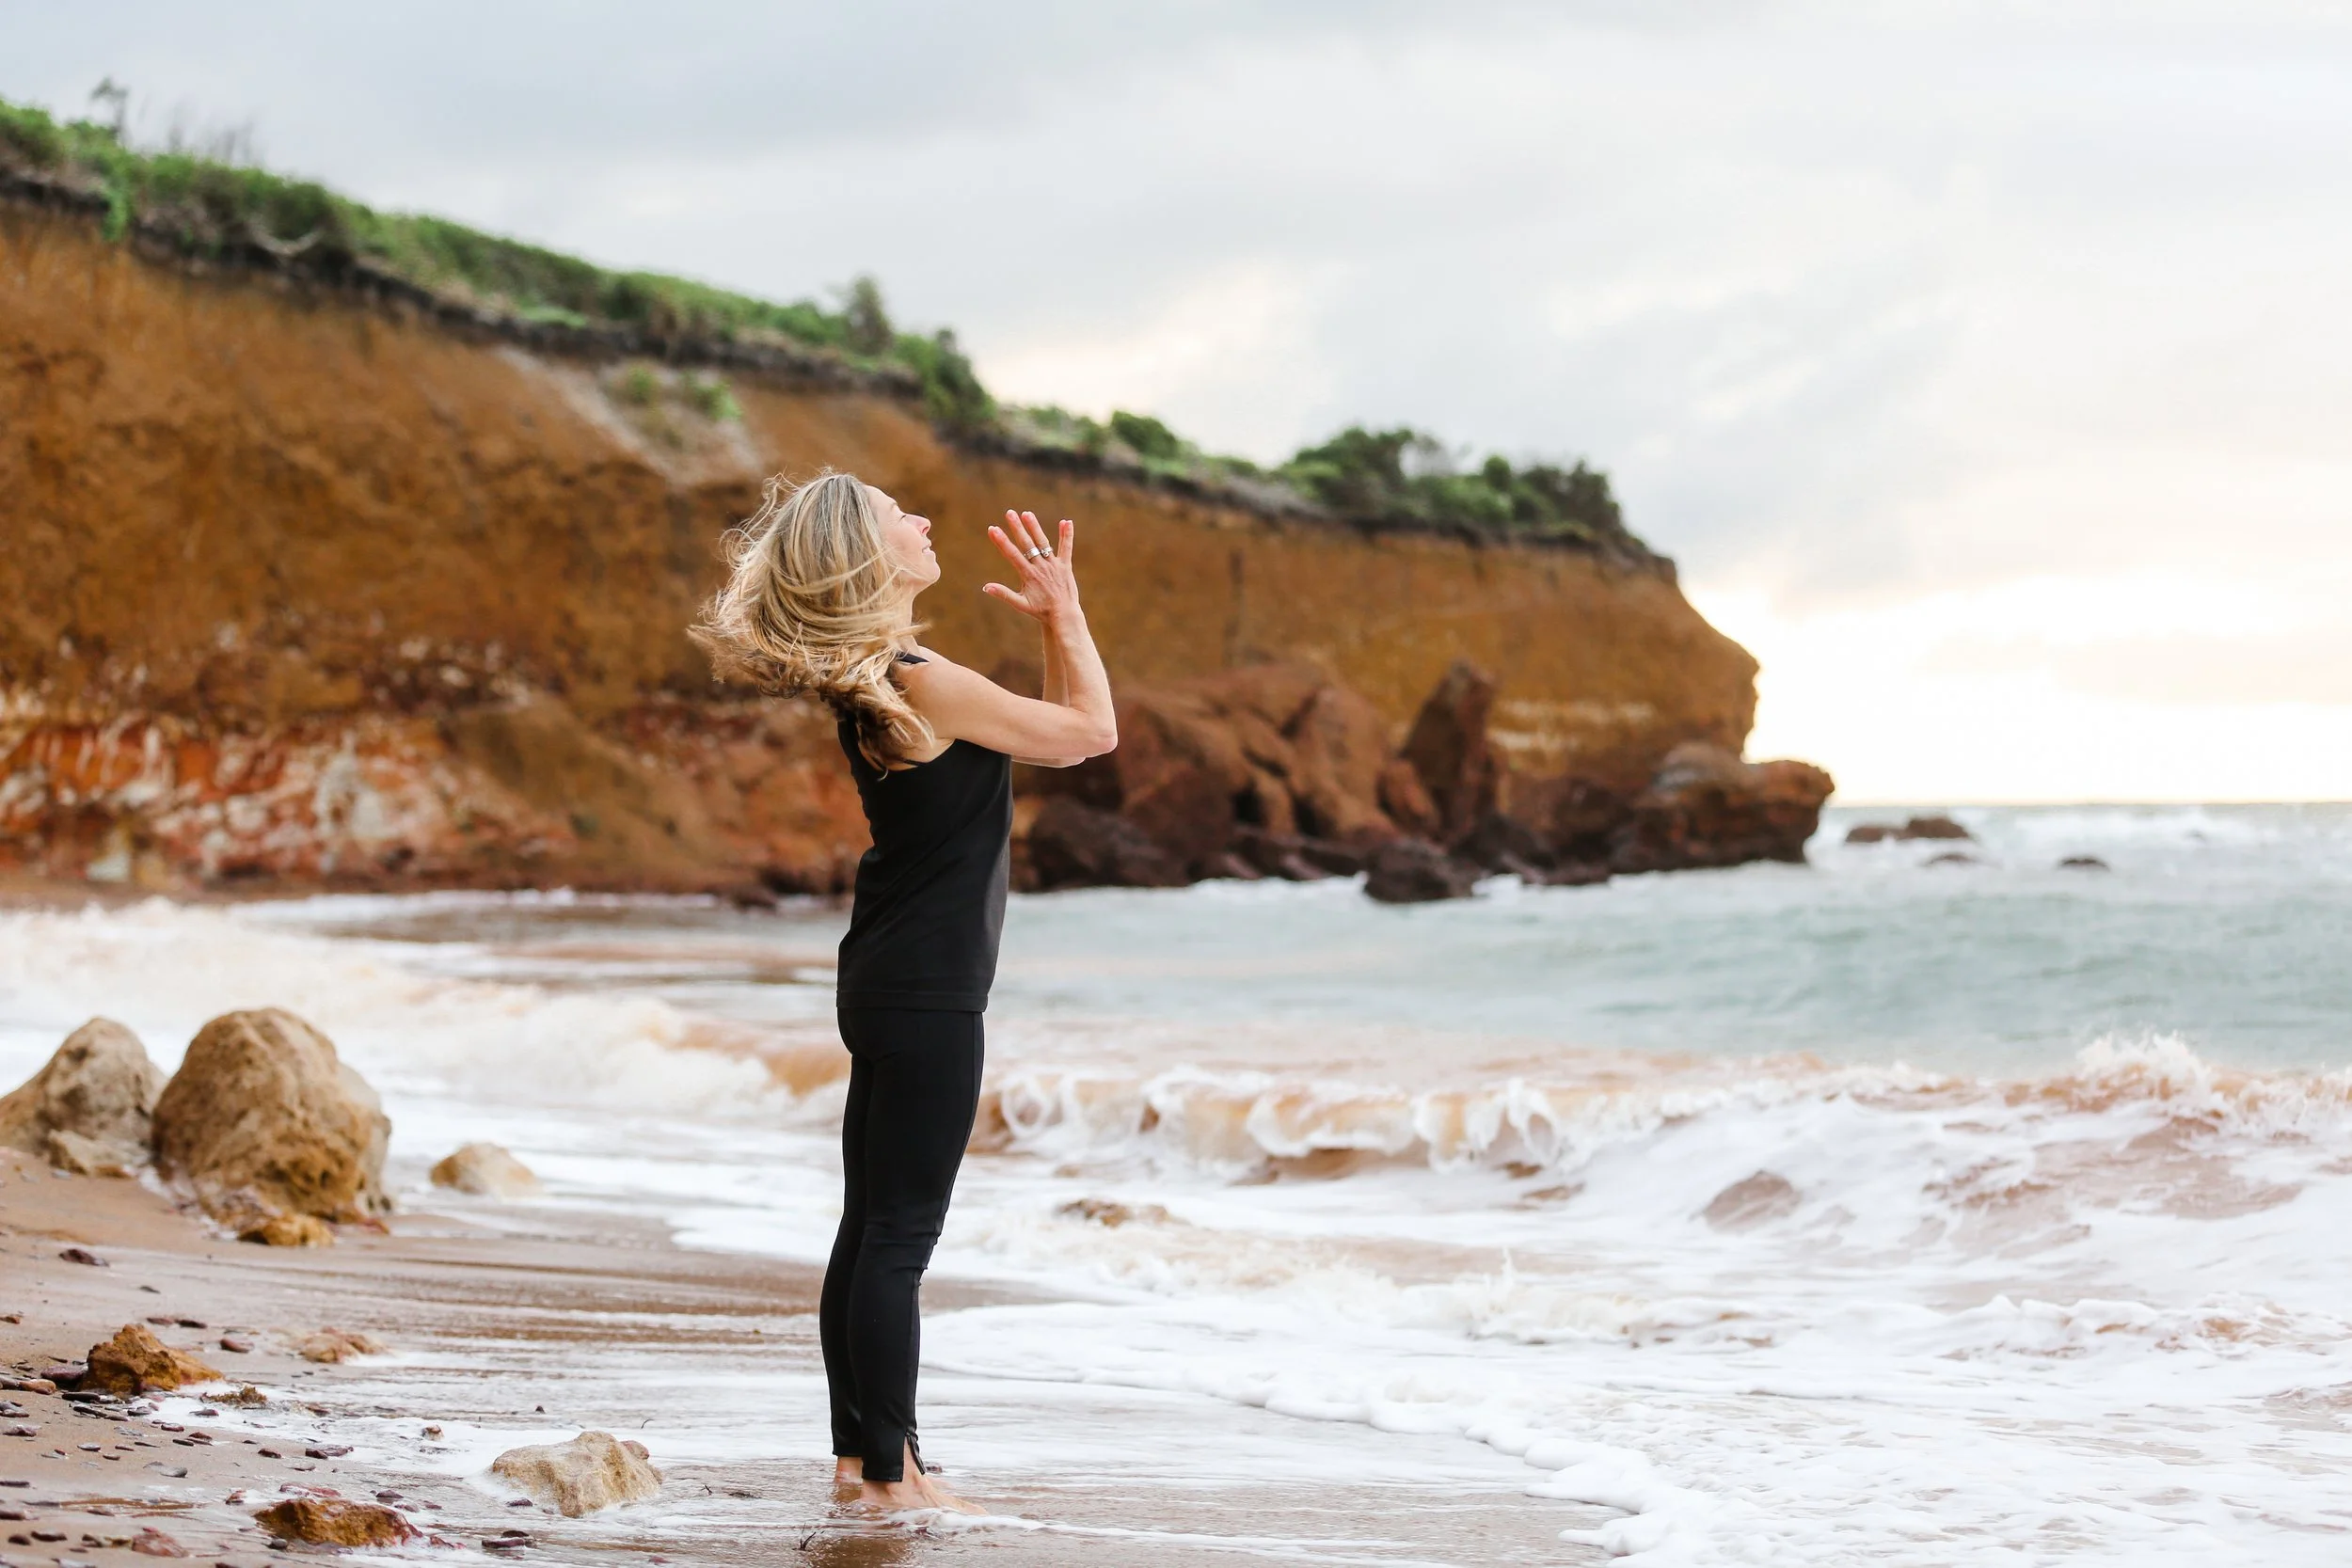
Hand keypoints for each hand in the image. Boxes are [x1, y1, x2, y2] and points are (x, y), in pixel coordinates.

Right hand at [982, 510, 1080, 624]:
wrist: (1063, 615)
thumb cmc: (1040, 610)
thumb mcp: (1020, 604)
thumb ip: (1003, 594)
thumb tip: (985, 587)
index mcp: (1028, 575)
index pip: (1012, 554)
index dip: (1002, 541)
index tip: (993, 529)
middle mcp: (1041, 567)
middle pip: (1027, 544)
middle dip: (1017, 528)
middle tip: (1009, 513)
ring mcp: (1054, 565)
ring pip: (1043, 543)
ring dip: (1035, 527)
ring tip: (1027, 514)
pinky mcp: (1065, 565)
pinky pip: (1066, 548)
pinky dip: (1066, 535)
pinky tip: (1066, 522)